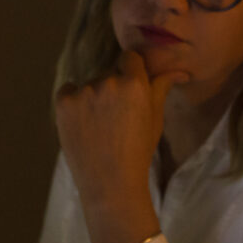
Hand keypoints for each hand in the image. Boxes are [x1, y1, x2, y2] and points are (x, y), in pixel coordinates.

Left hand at [55, 50, 186, 242]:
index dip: (130, 73)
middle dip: (114, 88)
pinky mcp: (64, 102)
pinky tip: (83, 125)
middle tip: (117, 120)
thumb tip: (179, 71)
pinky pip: (68, 91)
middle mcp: (109, 81)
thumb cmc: (138, 153)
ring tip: (100, 128)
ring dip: (94, 98)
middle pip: (110, 72)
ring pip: (90, 84)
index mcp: (135, 84)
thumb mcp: (155, 120)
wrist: (110, 184)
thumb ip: (161, 88)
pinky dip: (73, 103)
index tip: (130, 92)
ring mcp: (84, 91)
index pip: (130, 58)